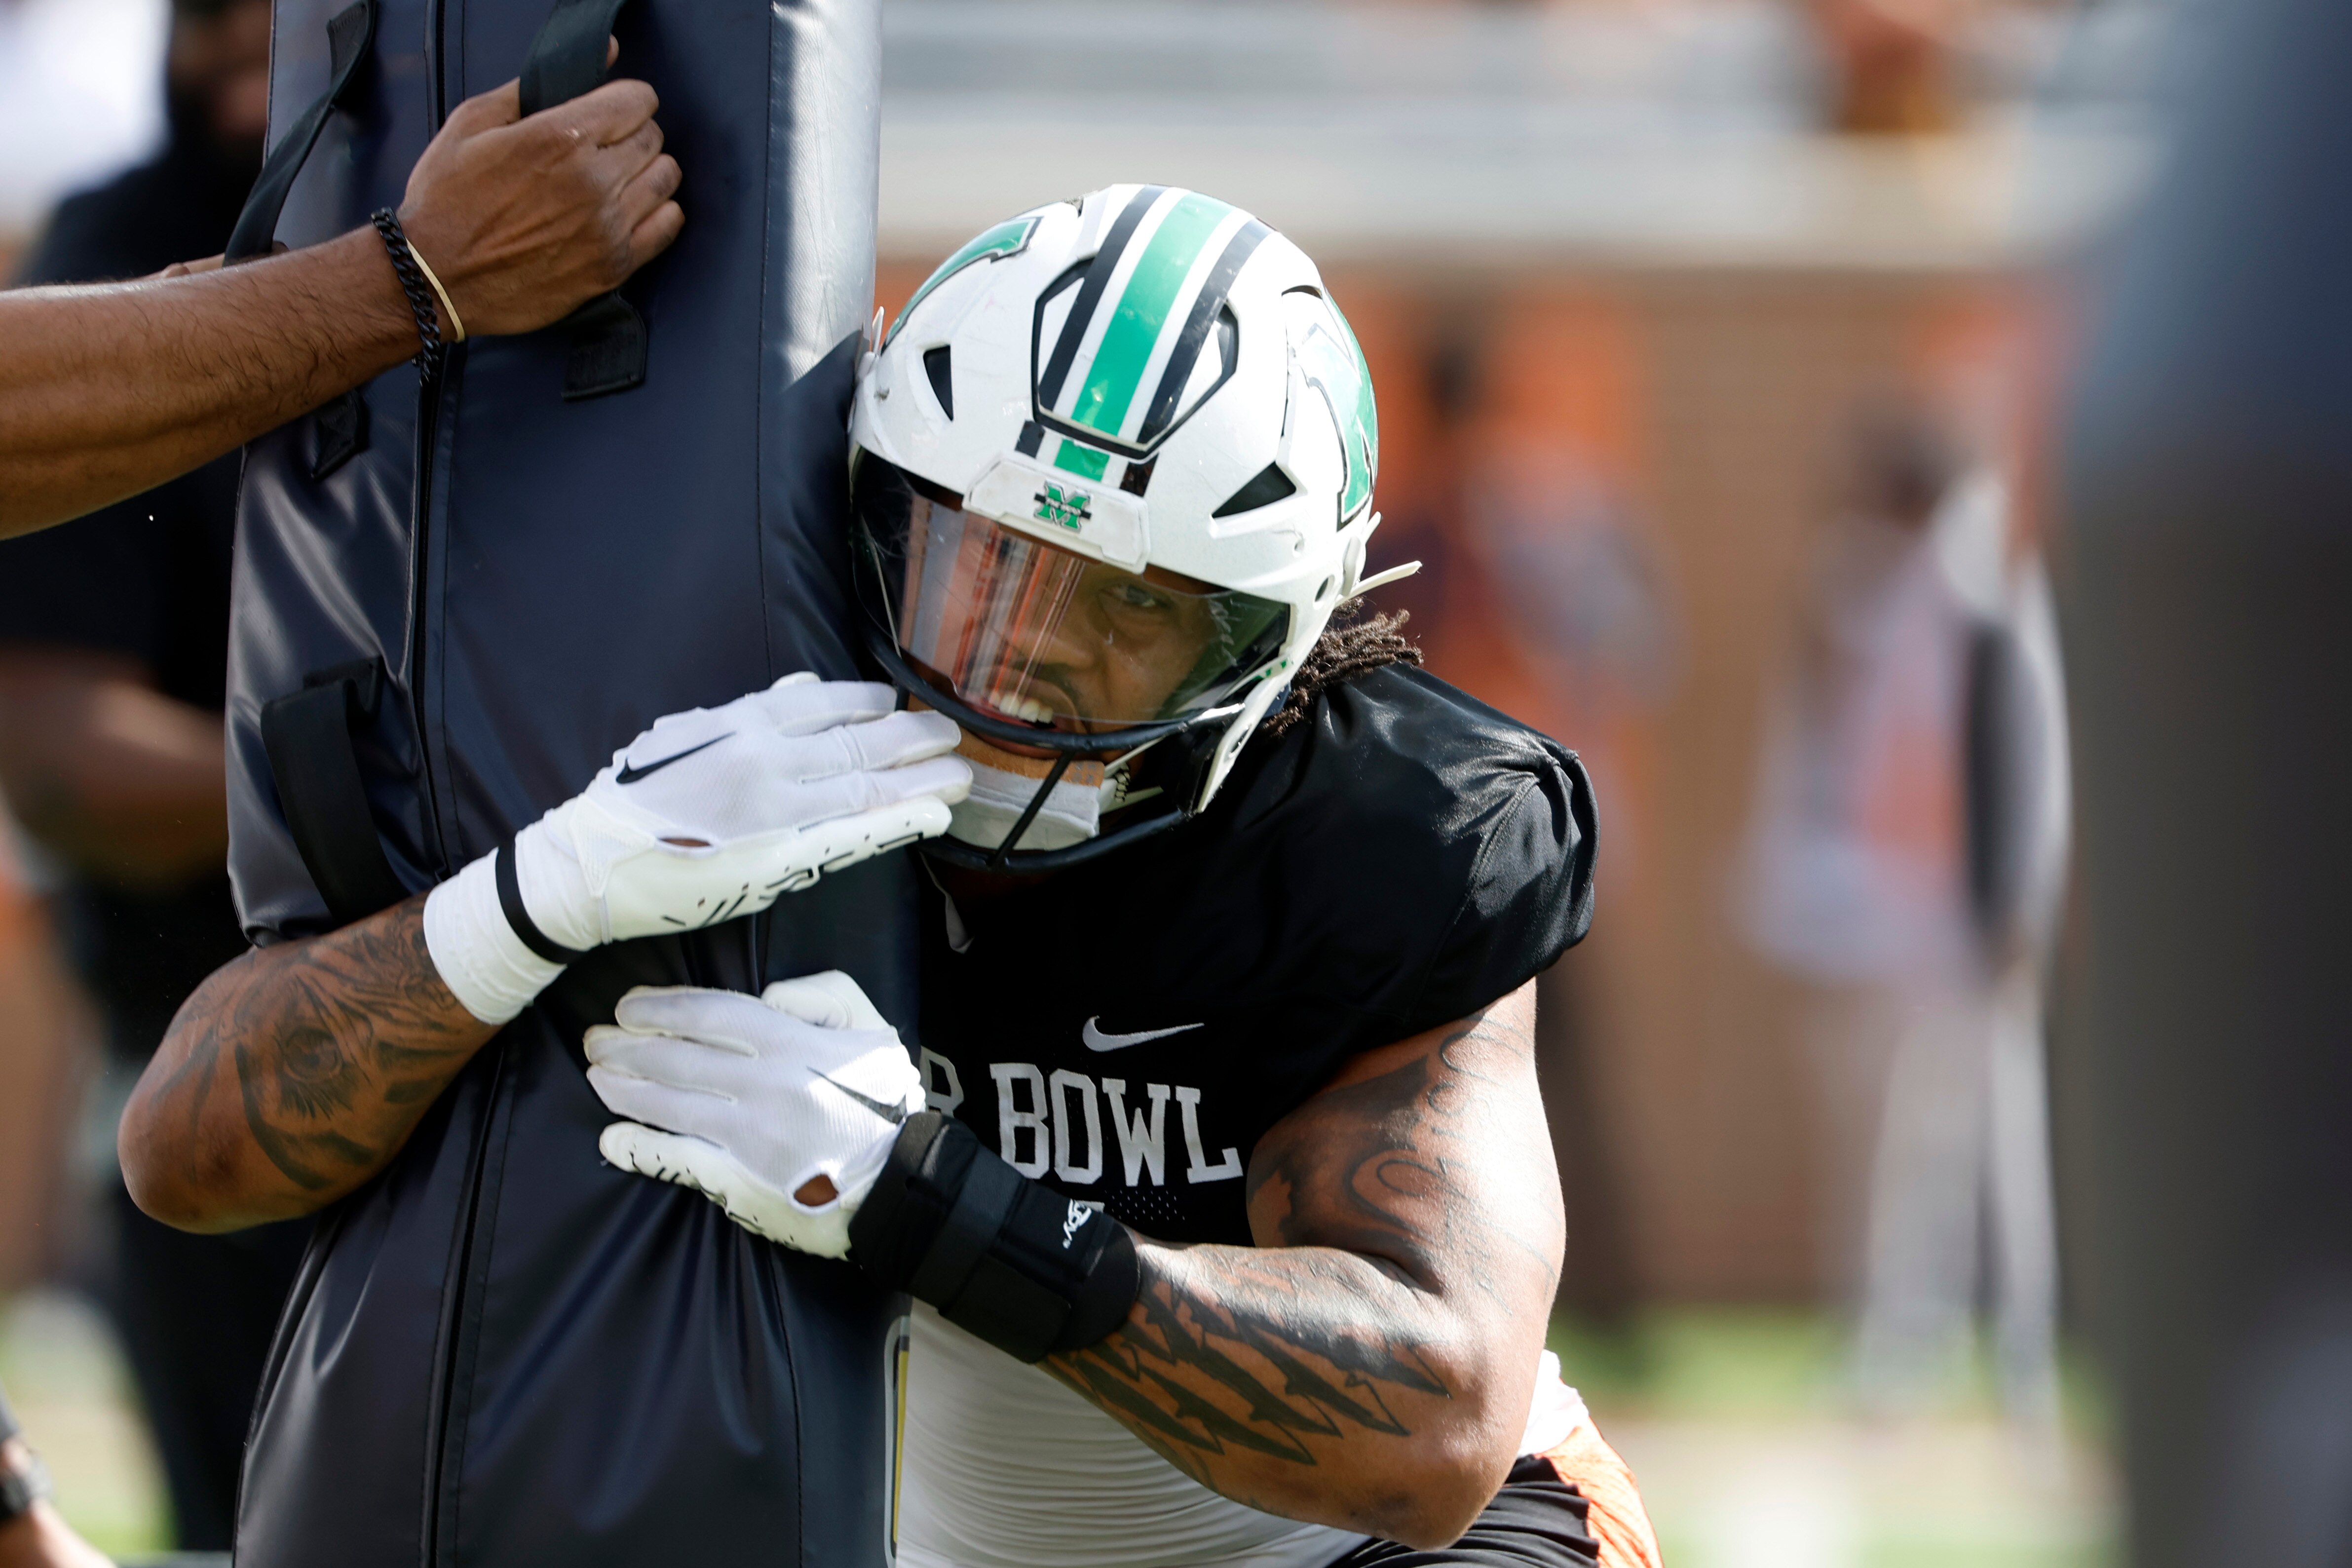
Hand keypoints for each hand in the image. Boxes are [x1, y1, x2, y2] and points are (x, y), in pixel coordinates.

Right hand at [396, 45, 682, 337]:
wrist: (437, 280)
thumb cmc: (447, 200)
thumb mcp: (472, 123)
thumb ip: (533, 85)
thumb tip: (600, 55)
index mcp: (559, 137)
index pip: (636, 100)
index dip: (627, 99)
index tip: (614, 108)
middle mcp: (592, 180)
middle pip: (651, 138)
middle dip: (633, 133)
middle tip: (607, 145)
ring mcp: (608, 226)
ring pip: (665, 178)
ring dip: (648, 171)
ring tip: (619, 177)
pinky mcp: (614, 266)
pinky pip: (668, 224)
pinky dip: (659, 211)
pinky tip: (632, 210)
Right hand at [421, 675, 968, 1023]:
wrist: (592, 865)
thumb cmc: (634, 798)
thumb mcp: (682, 733)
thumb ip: (747, 710)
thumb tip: (804, 686)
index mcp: (741, 724)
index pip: (825, 702)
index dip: (870, 703)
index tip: (899, 703)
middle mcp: (766, 761)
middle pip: (857, 743)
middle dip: (912, 738)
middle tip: (951, 733)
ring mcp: (776, 813)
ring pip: (865, 789)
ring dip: (920, 780)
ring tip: (961, 774)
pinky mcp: (780, 862)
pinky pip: (852, 839)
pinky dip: (897, 824)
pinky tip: (933, 815)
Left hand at [587, 973, 922, 1256]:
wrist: (901, 1183)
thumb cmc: (887, 1102)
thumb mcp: (873, 1030)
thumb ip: (824, 996)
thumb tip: (766, 996)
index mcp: (794, 1044)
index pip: (711, 1014)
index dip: (663, 1007)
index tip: (630, 1005)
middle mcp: (765, 1086)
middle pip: (678, 1058)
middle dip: (627, 1045)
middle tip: (595, 1038)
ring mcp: (749, 1137)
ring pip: (669, 1105)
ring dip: (624, 1089)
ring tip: (595, 1077)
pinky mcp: (742, 1179)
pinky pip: (679, 1160)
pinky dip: (640, 1148)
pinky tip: (612, 1139)